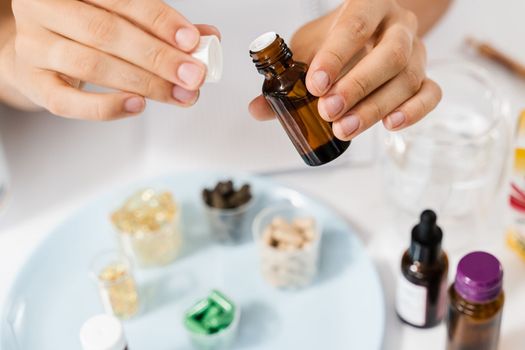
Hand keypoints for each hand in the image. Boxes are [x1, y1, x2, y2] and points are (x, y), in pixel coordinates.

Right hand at [7, 0, 219, 119]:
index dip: (160, 21)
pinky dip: (106, 107)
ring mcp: (34, 46)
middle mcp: (44, 9)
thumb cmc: (84, 31)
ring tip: (178, 93)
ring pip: (93, 64)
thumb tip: (207, 36)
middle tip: (193, 75)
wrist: (41, 52)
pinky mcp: (34, 83)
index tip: (192, 41)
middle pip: (107, 33)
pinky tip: (138, 105)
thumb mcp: (121, 19)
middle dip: (158, 57)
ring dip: (144, 83)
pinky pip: (68, 102)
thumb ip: (159, 26)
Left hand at [249, 0, 440, 140]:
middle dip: (357, 86)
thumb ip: (285, 78)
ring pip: (408, 78)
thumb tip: (258, 109)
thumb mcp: (307, 50)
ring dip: (374, 108)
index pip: (355, 25)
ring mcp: (417, 51)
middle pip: (390, 54)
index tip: (314, 85)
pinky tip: (388, 126)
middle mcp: (398, 26)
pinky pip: (430, 94)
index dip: (335, 56)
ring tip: (343, 129)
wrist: (369, 34)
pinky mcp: (426, 76)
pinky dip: (413, 112)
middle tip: (327, 111)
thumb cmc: (336, 40)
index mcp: (368, 6)